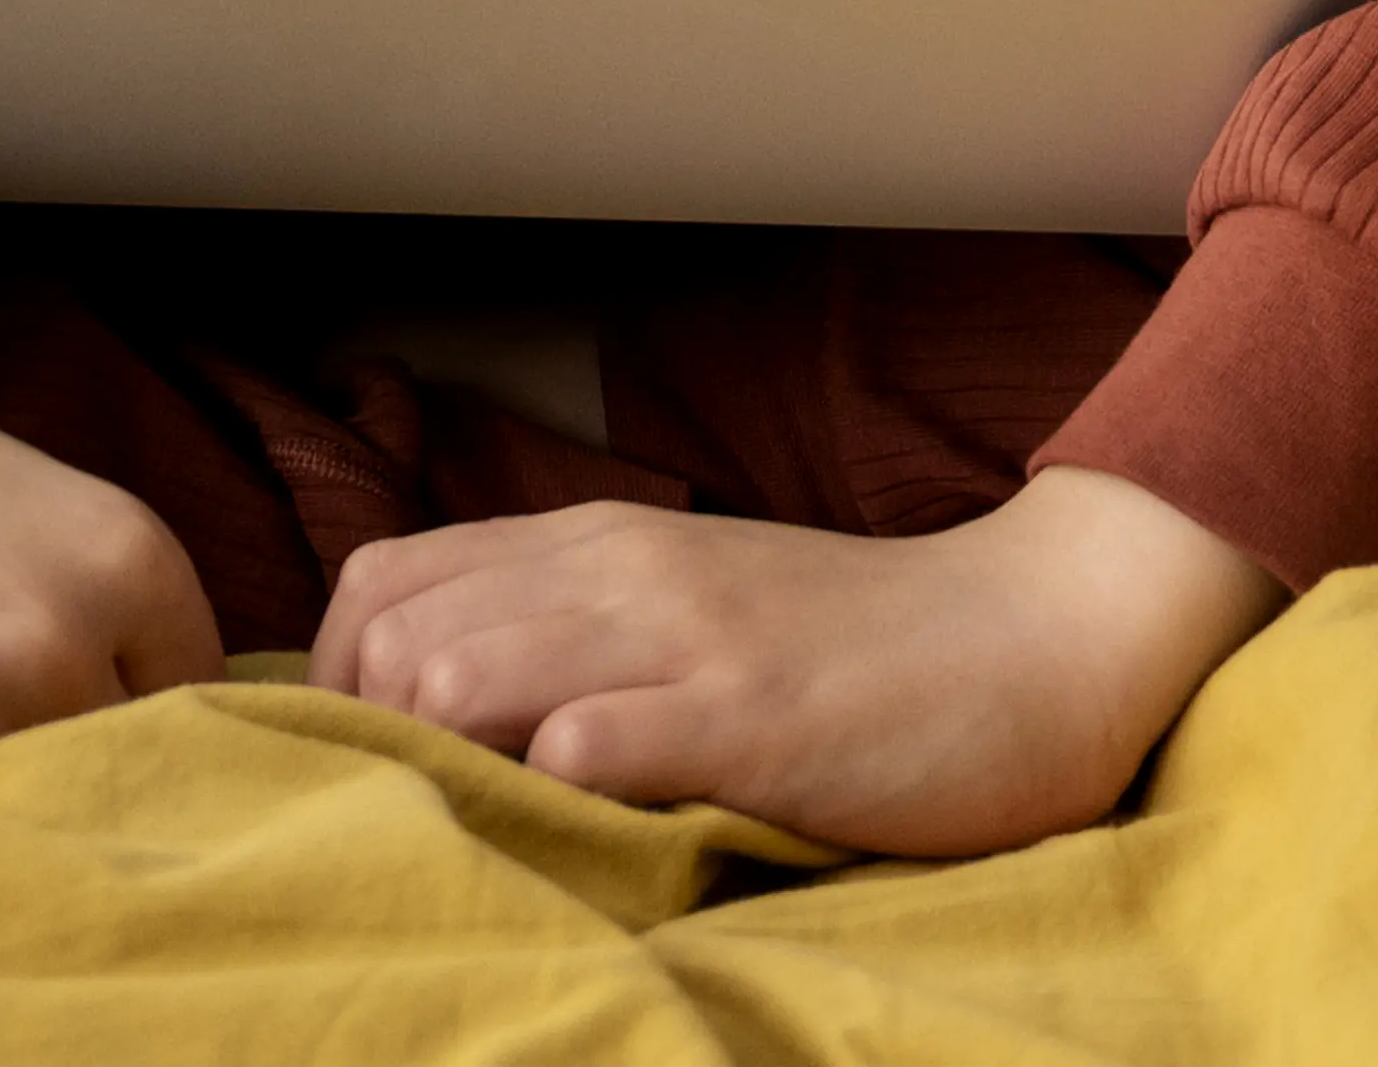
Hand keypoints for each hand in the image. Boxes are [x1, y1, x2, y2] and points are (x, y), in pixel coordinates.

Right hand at [0, 248, 224, 768]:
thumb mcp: (24, 514)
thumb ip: (96, 617)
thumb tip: (165, 746)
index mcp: (126, 555)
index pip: (201, 708)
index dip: (141, 737)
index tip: (82, 736)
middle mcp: (65, 630)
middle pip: (121, 779)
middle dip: (68, 784)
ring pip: (27, 822)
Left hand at [309, 464, 1287, 858]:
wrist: (1037, 641)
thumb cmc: (859, 651)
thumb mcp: (696, 608)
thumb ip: (584, 631)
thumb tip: (446, 707)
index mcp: (599, 541)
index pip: (384, 580)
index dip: (341, 681)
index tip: (378, 764)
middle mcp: (622, 568)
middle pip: (396, 634)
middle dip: (373, 735)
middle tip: (430, 816)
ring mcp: (684, 639)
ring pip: (461, 675)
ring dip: (445, 764)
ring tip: (495, 831)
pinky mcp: (750, 718)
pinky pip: (586, 745)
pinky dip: (551, 799)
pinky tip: (586, 837)